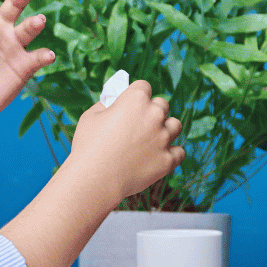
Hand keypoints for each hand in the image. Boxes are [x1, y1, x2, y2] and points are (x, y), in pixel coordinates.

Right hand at [69, 80, 183, 204]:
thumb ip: (107, 104)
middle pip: (162, 104)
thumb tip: (115, 101)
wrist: (93, 180)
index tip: (131, 104)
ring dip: (166, 129)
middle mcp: (154, 115)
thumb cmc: (88, 146)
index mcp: (135, 99)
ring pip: (175, 125)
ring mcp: (163, 138)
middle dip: (152, 111)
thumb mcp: (91, 116)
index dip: (136, 95)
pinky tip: (158, 156)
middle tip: (139, 125)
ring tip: (152, 140)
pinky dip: (170, 153)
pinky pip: (179, 152)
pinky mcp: (167, 160)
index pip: (144, 86)